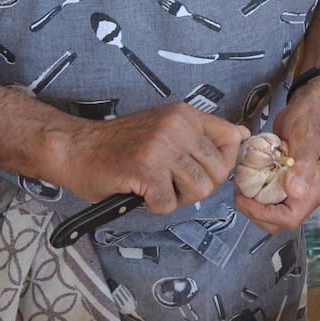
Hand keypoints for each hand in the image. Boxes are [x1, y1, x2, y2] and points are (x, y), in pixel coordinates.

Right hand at [50, 103, 248, 213]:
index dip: (223, 163)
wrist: (76, 148)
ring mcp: (162, 147)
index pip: (231, 138)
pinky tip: (139, 191)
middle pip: (218, 172)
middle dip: (199, 187)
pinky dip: (154, 205)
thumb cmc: (121, 145)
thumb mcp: (166, 127)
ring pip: (198, 191)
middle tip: (172, 184)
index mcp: (185, 115)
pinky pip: (169, 204)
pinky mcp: (146, 170)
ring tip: (155, 186)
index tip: (203, 169)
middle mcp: (177, 126)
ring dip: (176, 198)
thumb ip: (201, 134)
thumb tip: (243, 135)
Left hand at [235, 76, 319, 232]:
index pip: (291, 217)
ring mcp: (301, 182)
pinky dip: (259, 186)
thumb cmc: (318, 114)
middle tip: (238, 193)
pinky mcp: (291, 173)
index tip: (244, 201)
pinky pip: (274, 190)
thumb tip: (295, 192)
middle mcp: (311, 188)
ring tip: (241, 183)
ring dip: (256, 200)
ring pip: (275, 206)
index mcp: (319, 185)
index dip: (264, 215)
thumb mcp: (309, 136)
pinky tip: (250, 172)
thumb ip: (303, 165)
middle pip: (281, 218)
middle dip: (256, 211)